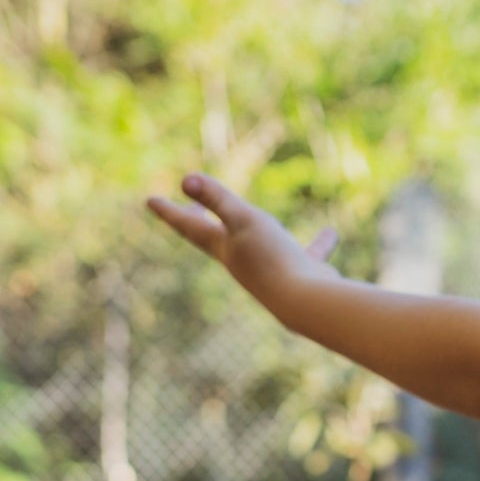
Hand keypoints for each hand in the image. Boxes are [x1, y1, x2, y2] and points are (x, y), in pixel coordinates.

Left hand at [147, 174, 339, 301]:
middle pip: (215, 238)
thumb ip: (217, 199)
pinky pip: (307, 254)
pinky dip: (316, 244)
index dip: (169, 212)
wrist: (306, 302)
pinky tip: (330, 233)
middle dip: (200, 223)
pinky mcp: (300, 275)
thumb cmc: (272, 259)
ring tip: (258, 221)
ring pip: (260, 247)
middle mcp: (243, 261)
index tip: (149, 200)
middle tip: (186, 214)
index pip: (190, 227)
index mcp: (225, 248)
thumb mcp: (243, 220)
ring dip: (257, 232)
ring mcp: (271, 270)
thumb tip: (185, 178)